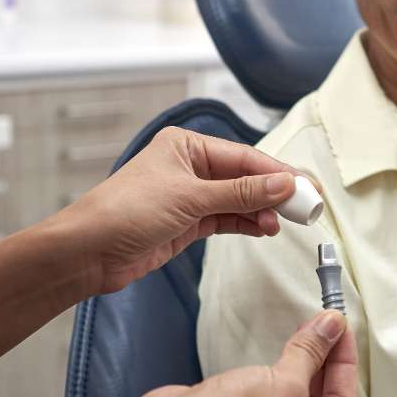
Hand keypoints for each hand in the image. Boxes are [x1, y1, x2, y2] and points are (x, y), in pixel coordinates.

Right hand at [38, 311, 356, 396]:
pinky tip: (279, 353)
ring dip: (300, 367)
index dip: (344, 360)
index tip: (340, 327)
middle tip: (326, 324)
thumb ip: (312, 352)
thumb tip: (332, 326)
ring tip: (307, 331)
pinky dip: (275, 377)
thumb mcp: (286, 382)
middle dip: (323, 362)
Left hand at [58, 126, 317, 294]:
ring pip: (238, 200)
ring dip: (262, 210)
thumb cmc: (126, 211)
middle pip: (245, 176)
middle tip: (308, 205)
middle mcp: (190, 166)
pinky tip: (266, 228)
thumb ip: (241, 192)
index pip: (244, 157)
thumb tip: (284, 184)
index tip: (307, 187)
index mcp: (186, 145)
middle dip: (275, 191)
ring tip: (285, 222)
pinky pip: (226, 219)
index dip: (278, 173)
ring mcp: (189, 196)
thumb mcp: (190, 198)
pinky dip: (247, 223)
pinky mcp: (187, 223)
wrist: (89, 251)